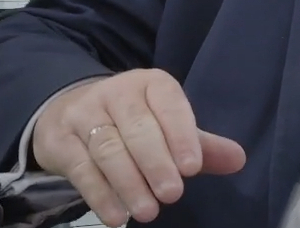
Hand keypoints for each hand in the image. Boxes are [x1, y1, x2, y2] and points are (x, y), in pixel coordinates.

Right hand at [30, 69, 245, 224]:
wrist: (68, 112)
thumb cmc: (131, 122)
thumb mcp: (166, 126)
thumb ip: (200, 145)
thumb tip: (238, 159)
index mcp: (149, 84)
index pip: (168, 103)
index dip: (180, 133)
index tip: (192, 168)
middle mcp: (115, 92)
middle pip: (137, 127)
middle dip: (156, 163)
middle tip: (172, 195)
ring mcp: (84, 113)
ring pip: (108, 149)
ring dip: (129, 182)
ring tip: (148, 212)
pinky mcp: (60, 139)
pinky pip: (82, 168)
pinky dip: (100, 194)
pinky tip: (116, 216)